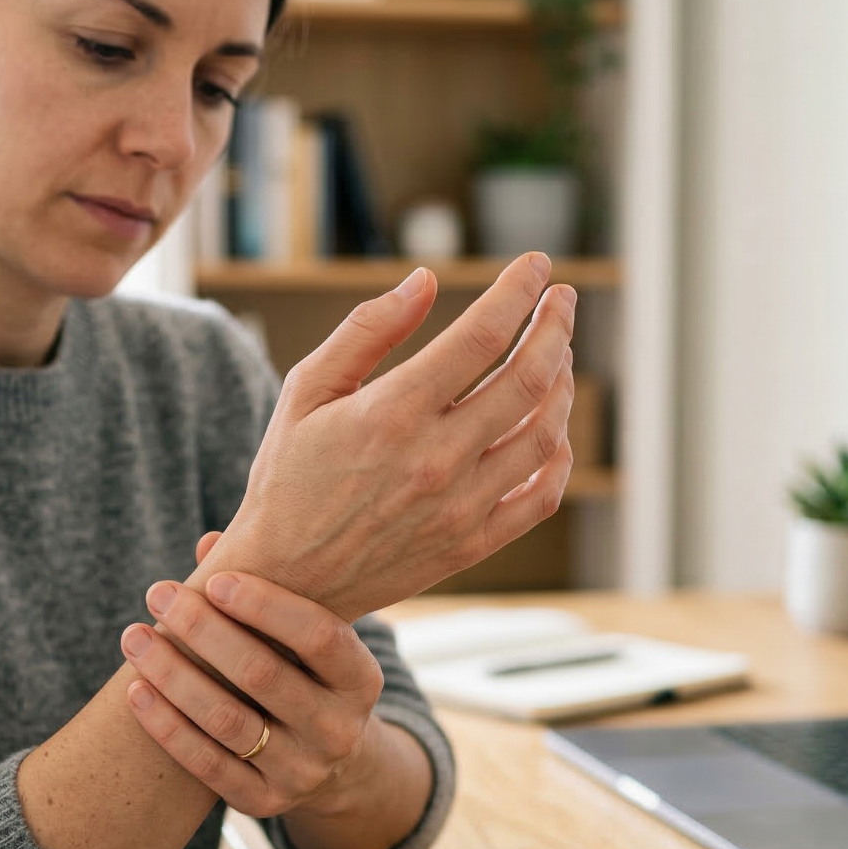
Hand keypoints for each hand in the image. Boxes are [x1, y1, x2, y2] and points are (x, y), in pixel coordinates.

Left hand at [120, 563, 384, 818]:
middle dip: (203, 630)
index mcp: (362, 679)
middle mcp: (340, 730)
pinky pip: (207, 765)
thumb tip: (209, 543)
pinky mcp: (264, 803)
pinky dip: (167, 726)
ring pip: (226, 721)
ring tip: (134, 637)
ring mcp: (304, 772)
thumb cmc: (307, 676)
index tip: (215, 579)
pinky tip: (136, 692)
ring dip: (173, 675)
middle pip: (262, 674)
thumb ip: (268, 591)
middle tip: (157, 593)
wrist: (331, 766)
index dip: (266, 606)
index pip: (319, 637)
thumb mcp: (308, 640)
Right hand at [199, 254, 576, 620]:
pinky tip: (552, 428)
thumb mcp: (306, 391)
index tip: (535, 265)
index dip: (518, 291)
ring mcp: (460, 506)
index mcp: (392, 412)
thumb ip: (366, 330)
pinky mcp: (472, 545)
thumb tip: (424, 280)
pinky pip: (541, 496)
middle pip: (529, 376)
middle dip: (556, 325)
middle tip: (563, 298)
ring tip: (559, 355)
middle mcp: (435, 459)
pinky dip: (558, 455)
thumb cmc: (288, 479)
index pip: (481, 334)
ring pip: (545, 432)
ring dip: (563, 383)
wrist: (284, 583)